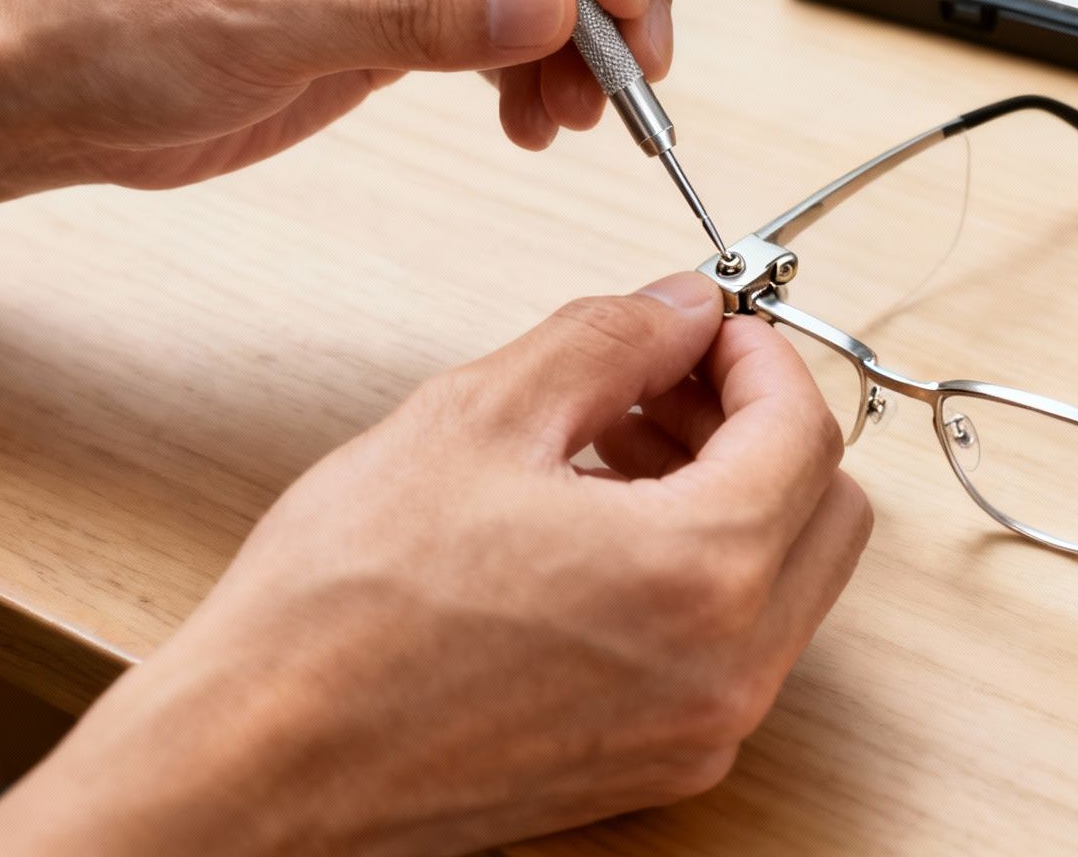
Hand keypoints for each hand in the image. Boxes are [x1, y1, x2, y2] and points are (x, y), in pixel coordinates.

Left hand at [0, 0, 673, 183]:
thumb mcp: (261, 19)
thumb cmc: (108, 25)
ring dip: (585, 25)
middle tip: (637, 57)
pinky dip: (542, 61)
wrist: (48, 92)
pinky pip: (511, 1)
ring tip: (585, 110)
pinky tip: (537, 118)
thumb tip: (553, 5)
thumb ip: (414, 11)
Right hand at [0, 273, 870, 856]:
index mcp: (700, 576)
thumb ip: (610, 340)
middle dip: (758, 425)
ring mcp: (696, 734)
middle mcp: (726, 673)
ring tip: (612, 443)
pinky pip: (729, 650)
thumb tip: (680, 308)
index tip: (705, 327)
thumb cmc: (338, 615)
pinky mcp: (653, 768)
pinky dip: (696, 574)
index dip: (758, 354)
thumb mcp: (477, 418)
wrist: (254, 767)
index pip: (804, 431)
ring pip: (783, 585)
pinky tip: (594, 529)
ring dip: (728, 496)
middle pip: (823, 511)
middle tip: (665, 380)